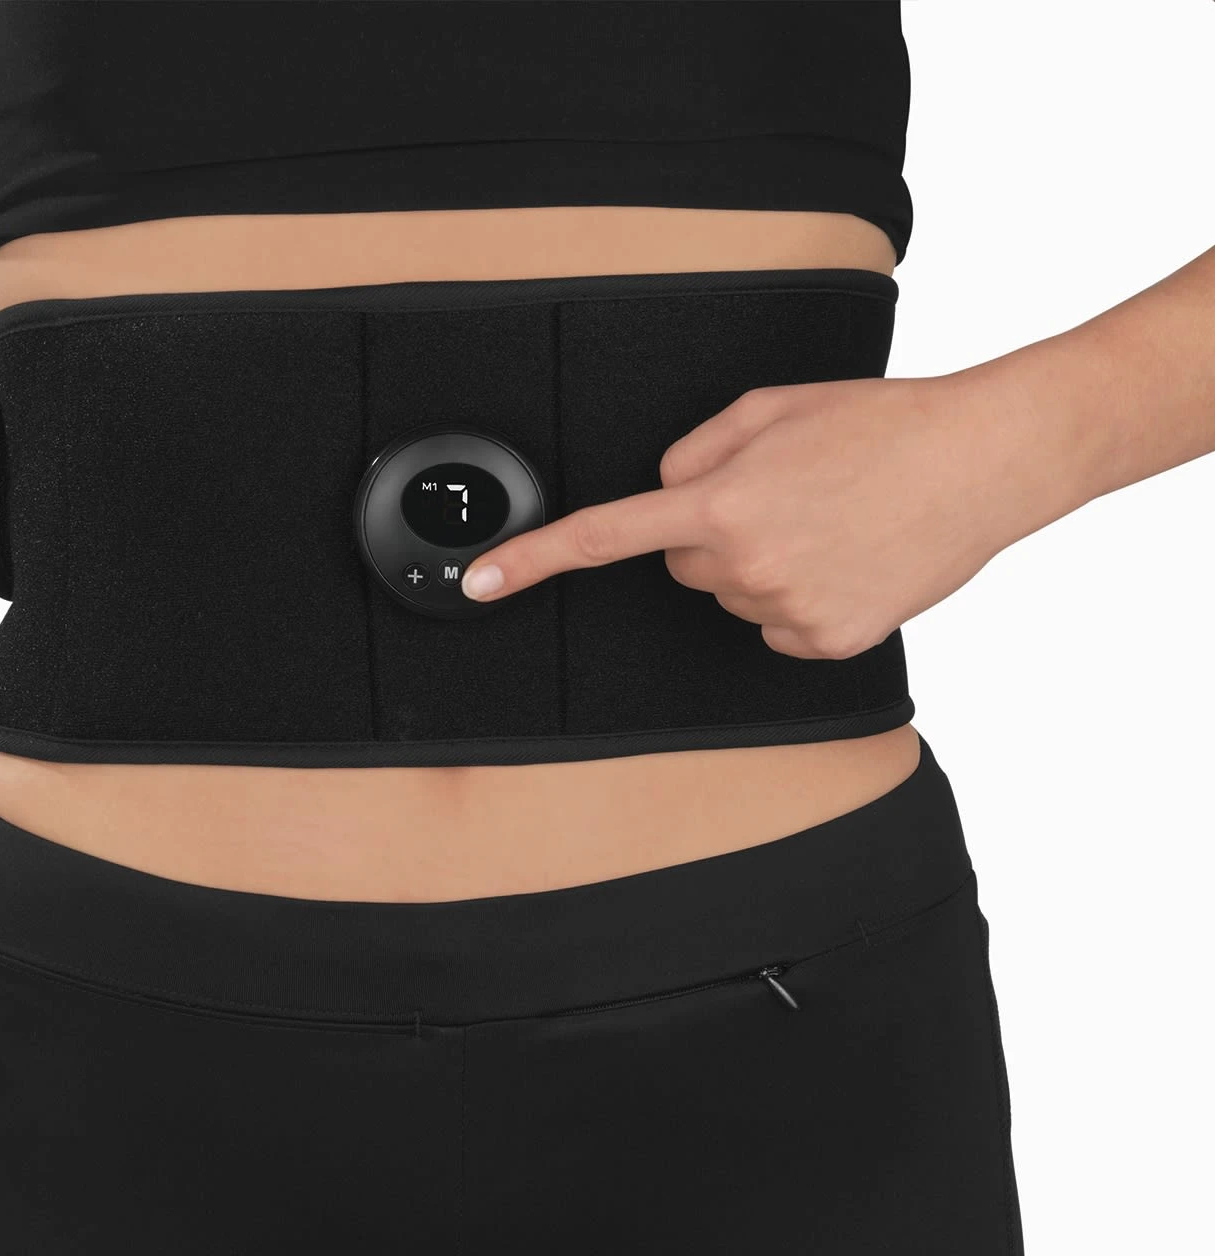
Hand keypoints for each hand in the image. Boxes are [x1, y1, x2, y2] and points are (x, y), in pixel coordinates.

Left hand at [461, 370, 1070, 657]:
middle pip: (683, 566)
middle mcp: (746, 563)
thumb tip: (664, 488)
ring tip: (827, 523)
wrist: (982, 461)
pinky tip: (845, 561)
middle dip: (713, 535)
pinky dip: (801, 601)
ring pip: (733, 598)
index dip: (534, 560)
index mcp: (721, 500)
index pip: (606, 535)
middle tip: (782, 500)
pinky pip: (779, 629)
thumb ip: (695, 449)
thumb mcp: (771, 407)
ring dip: (761, 566)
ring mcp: (788, 609)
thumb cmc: (883, 426)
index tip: (483, 584)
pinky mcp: (828, 639)